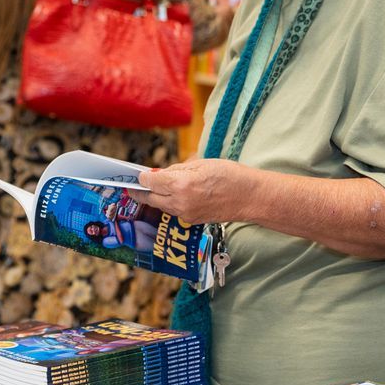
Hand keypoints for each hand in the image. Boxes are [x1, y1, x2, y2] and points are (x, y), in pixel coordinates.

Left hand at [133, 159, 259, 223]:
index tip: (137, 175)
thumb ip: (177, 169)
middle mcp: (180, 202)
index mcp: (181, 184)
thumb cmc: (229, 175)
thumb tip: (160, 174)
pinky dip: (169, 203)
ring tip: (152, 189)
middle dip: (141, 191)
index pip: (150, 182)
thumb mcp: (201, 163)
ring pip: (161, 206)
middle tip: (134, 185)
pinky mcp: (192, 221)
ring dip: (155, 198)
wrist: (250, 197)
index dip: (142, 178)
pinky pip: (174, 211)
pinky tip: (172, 196)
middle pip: (151, 198)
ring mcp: (186, 214)